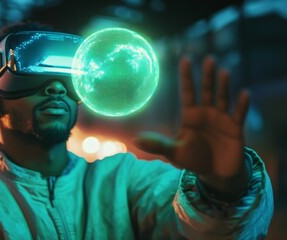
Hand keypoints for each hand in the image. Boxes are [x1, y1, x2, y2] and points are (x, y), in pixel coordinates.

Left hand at [134, 56, 249, 196]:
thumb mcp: (174, 153)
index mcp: (190, 115)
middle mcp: (206, 113)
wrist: (215, 173)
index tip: (185, 59)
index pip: (187, 92)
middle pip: (206, 91)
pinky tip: (244, 93)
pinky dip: (241, 105)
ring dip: (223, 86)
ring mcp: (221, 119)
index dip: (186, 76)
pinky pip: (239, 114)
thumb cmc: (193, 160)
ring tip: (224, 71)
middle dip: (207, 76)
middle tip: (208, 59)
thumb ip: (158, 145)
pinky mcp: (235, 129)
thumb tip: (135, 140)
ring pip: (222, 98)